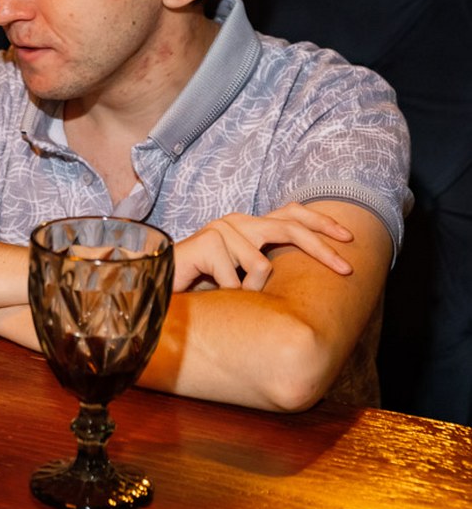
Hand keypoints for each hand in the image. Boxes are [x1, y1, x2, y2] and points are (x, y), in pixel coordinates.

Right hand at [172, 203, 352, 292]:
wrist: (159, 284)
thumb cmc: (203, 285)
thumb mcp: (246, 276)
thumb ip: (270, 267)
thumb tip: (315, 273)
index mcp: (249, 225)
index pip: (291, 212)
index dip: (322, 222)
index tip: (349, 240)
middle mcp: (238, 221)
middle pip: (290, 228)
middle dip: (322, 249)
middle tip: (346, 268)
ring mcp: (222, 229)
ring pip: (261, 265)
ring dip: (251, 290)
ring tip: (232, 296)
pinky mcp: (209, 242)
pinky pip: (237, 279)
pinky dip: (230, 295)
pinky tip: (211, 293)